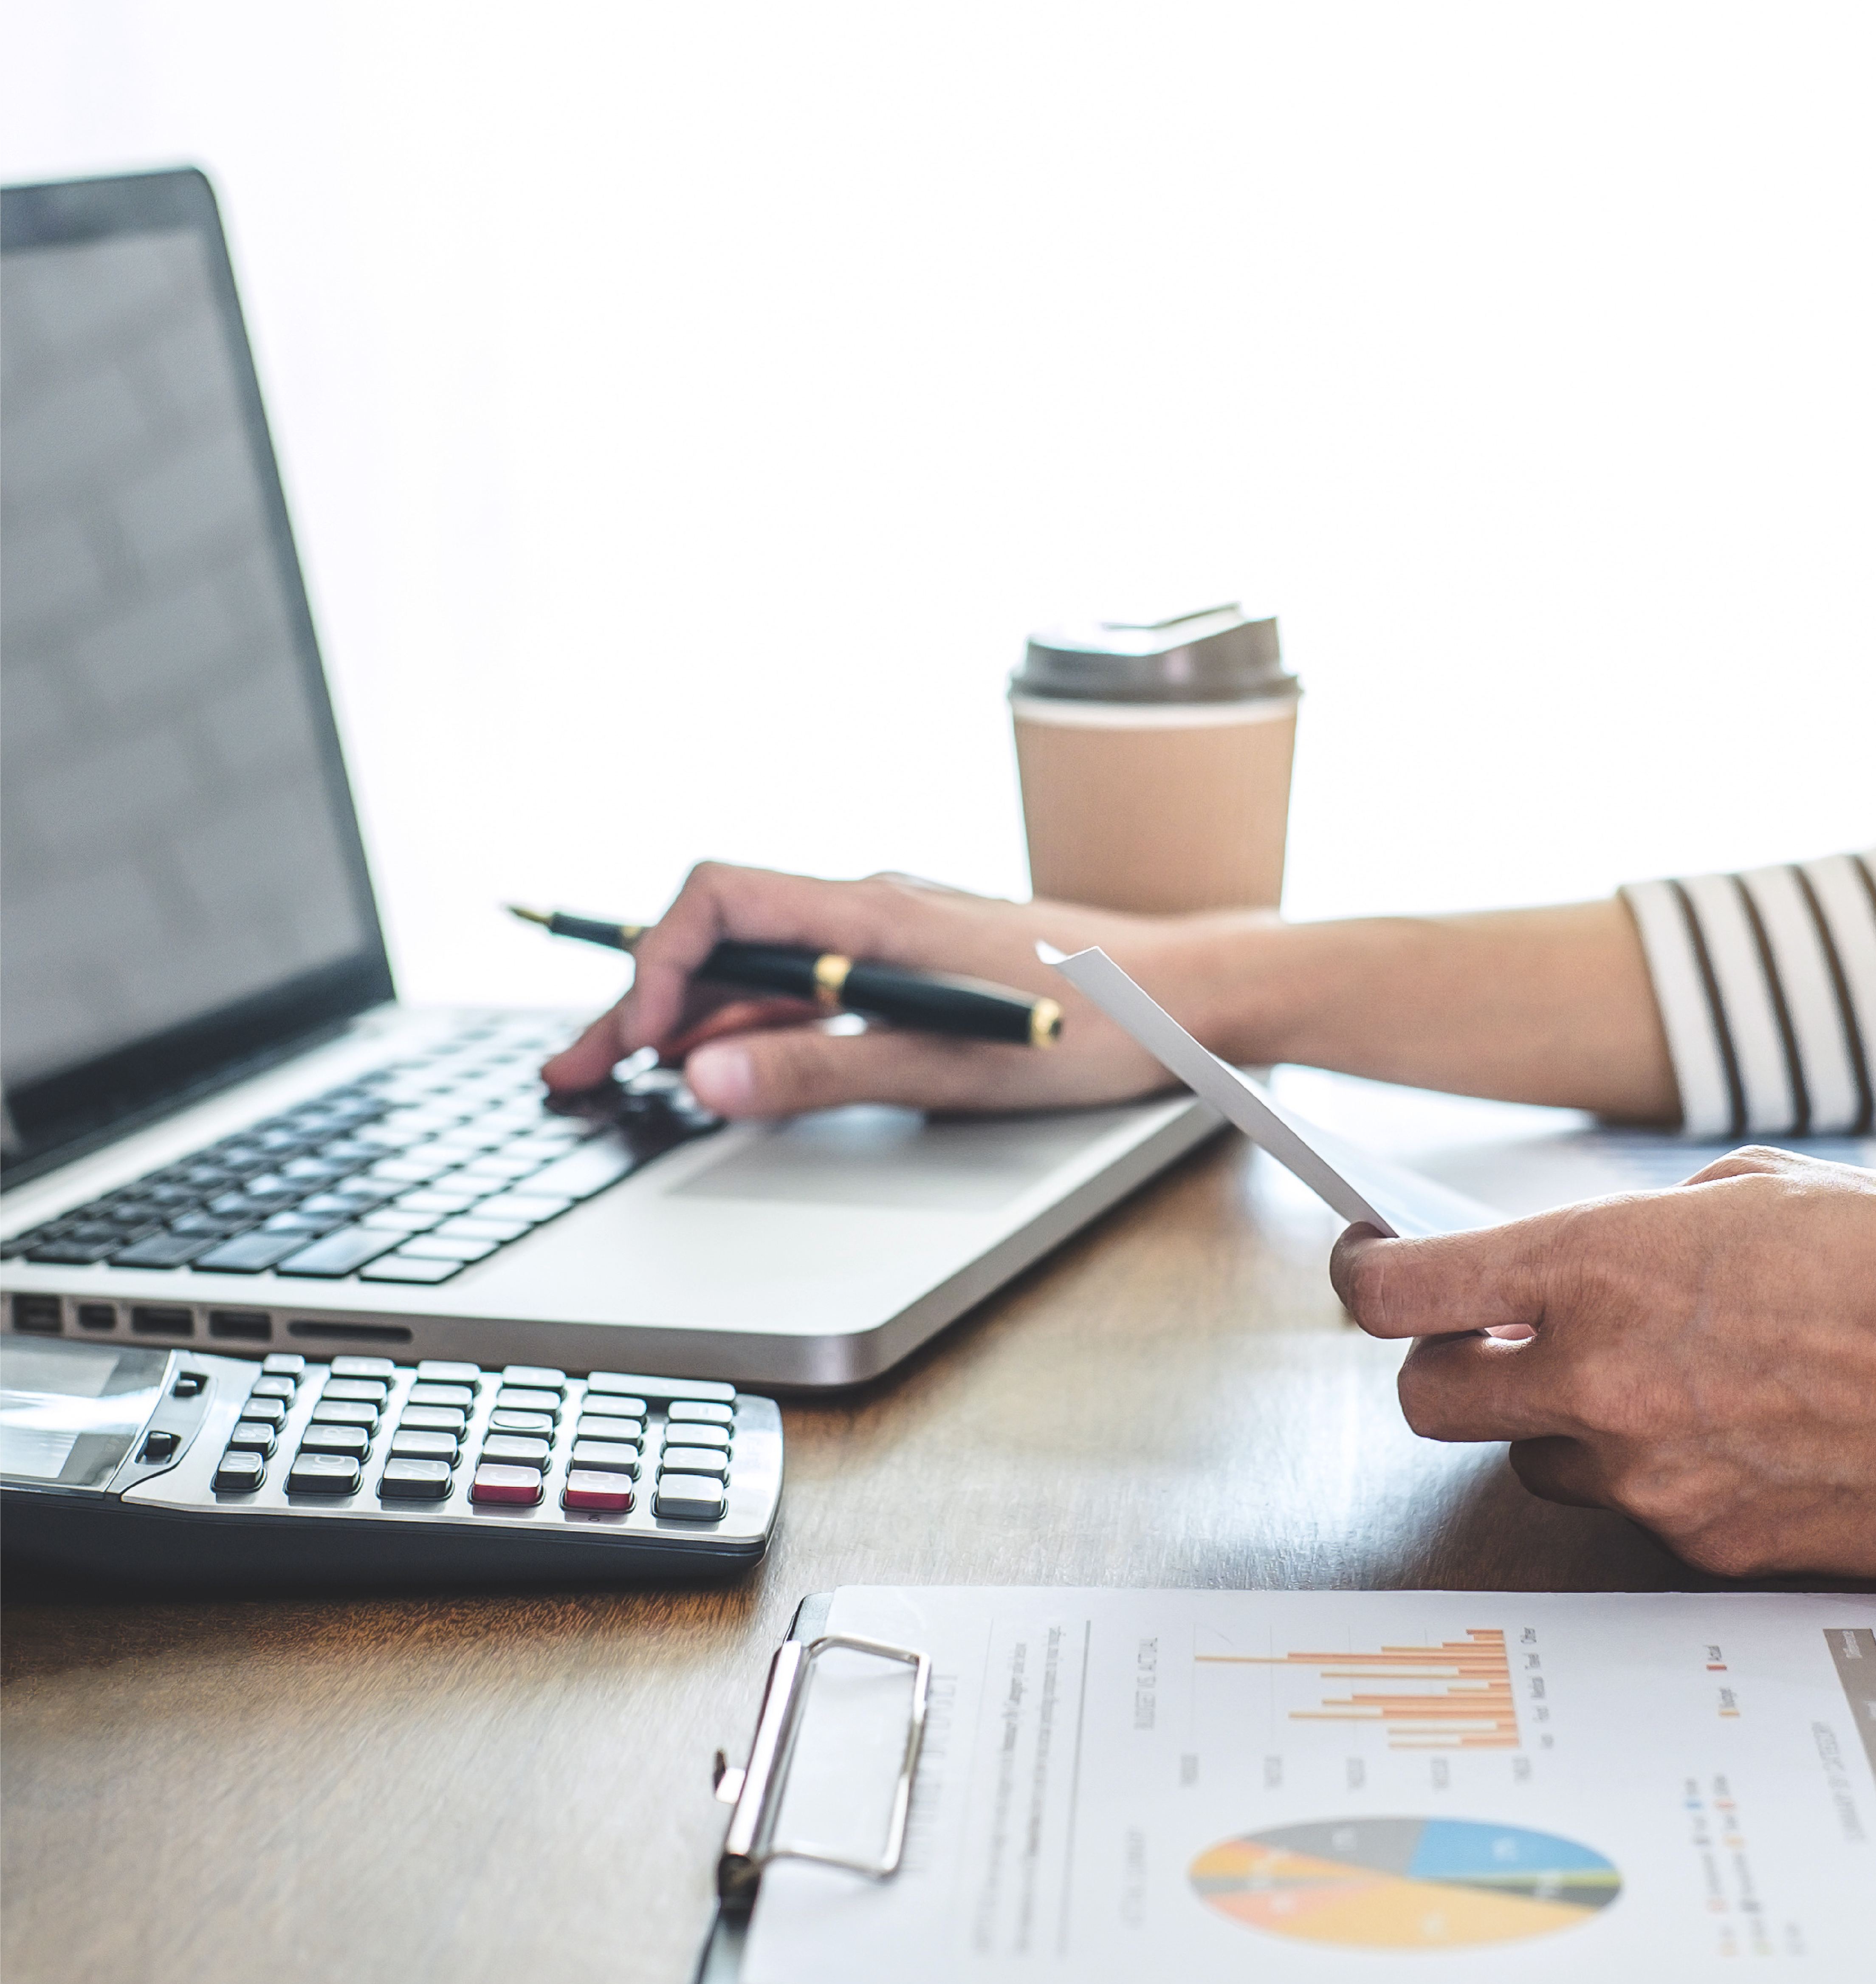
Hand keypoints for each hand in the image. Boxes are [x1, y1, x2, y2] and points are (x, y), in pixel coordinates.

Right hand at [539, 862, 1255, 1119]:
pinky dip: (753, 1023)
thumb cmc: (1095, 1027)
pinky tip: (724, 1066)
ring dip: (690, 1018)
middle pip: (723, 938)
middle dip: (643, 1003)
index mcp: (875, 913)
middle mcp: (873, 908)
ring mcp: (893, 933)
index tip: (629, 1040)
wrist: (1191, 995)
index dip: (656, 964)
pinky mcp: (916, 962)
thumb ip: (825, 1074)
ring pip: (762, 967)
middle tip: (576, 1074)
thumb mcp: (953, 1068)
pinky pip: (809, 984)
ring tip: (623, 1077)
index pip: (720, 904)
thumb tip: (704, 1080)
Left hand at [1336, 1144, 1875, 1736]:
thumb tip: (1612, 1247)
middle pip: (1430, 1403)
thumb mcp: (1778, 1193)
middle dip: (1449, 1373)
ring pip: (1537, 1465)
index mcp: (1606, 1266)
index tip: (1374, 1274)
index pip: (1405, 1293)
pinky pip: (1642, 1513)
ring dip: (1567, 1430)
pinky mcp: (1712, 1545)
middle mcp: (1608, 1380)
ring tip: (1667, 1389)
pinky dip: (1668, 1477)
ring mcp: (1656, 1477)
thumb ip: (1665, 1223)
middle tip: (1501, 1349)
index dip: (1368, 1282)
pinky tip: (1749, 1436)